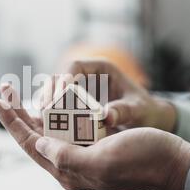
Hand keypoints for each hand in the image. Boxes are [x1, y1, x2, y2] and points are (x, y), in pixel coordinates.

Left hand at [0, 87, 189, 189]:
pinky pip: (68, 127)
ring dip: (35, 111)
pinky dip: (56, 112)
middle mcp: (72, 164)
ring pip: (50, 130)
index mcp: (69, 172)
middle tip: (4, 90)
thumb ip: (67, 157)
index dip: (13, 122)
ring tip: (21, 93)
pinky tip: (50, 100)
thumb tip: (39, 143)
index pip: (31, 144)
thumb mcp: (103, 161)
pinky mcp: (96, 144)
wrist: (173, 162)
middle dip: (18, 113)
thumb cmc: (144, 160)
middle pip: (36, 136)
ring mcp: (84, 154)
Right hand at [40, 59, 176, 131]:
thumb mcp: (138, 110)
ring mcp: (79, 90)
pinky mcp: (76, 105)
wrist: (146, 121)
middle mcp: (88, 77)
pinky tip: (46, 123)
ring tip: (42, 116)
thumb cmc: (145, 111)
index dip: (64, 77)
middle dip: (50, 91)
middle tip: (45, 108)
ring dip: (46, 101)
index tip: (59, 94)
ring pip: (54, 90)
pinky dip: (51, 112)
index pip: (76, 65)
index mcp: (102, 69)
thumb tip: (107, 116)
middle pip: (60, 76)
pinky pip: (57, 105)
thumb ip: (124, 111)